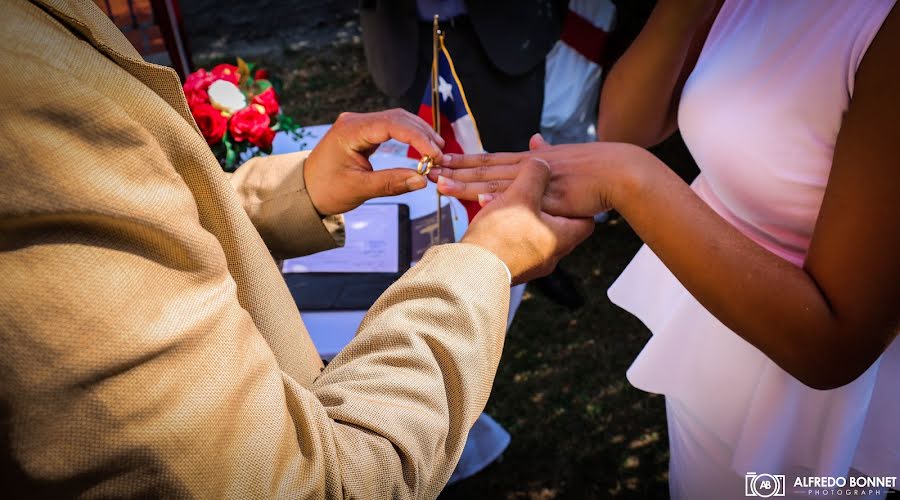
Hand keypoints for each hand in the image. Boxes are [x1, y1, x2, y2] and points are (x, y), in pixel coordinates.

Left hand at [304, 109, 444, 214]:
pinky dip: (409, 137)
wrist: (305, 192)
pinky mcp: (363, 132)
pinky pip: (391, 128)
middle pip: (398, 118)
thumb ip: (392, 183)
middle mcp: (355, 121)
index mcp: (350, 130)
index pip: (392, 125)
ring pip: (397, 120)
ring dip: (418, 134)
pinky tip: (422, 148)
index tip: (434, 155)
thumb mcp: (360, 189)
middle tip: (441, 155)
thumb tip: (422, 179)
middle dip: (423, 134)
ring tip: (436, 153)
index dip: (418, 138)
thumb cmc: (326, 190)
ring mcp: (359, 124)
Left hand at [428, 134, 651, 217]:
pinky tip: (478, 201)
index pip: (491, 160)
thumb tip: (536, 139)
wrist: (617, 172)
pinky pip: (520, 201)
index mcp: (530, 160)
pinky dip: (499, 199)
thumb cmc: (594, 171)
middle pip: (485, 168)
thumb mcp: (564, 158)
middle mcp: (529, 167)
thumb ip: (546, 152)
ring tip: (440, 183)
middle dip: (455, 170)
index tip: (443, 160)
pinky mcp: (548, 198)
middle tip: (427, 168)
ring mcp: (537, 183)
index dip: (466, 160)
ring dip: (466, 184)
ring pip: (495, 183)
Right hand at [461, 158, 593, 284]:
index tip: (569, 192)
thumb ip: (535, 174)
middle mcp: (551, 256)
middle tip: (539, 194)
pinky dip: (510, 230)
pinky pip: (517, 245)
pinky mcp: (511, 269)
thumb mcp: (521, 195)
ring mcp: (531, 266)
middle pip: (559, 226)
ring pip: (535, 235)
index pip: (586, 221)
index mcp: (562, 238)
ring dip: (524, 218)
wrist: (471, 270)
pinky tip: (495, 219)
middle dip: (546, 207)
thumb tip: (542, 162)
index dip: (577, 203)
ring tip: (511, 203)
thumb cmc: (501, 234)